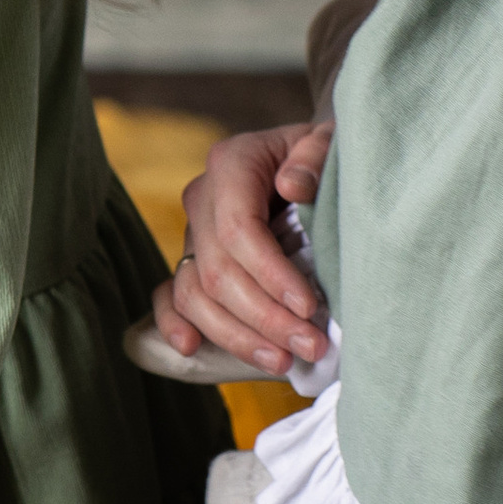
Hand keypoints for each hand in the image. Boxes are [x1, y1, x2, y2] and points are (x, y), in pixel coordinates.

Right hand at [147, 121, 334, 374]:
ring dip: (236, 334)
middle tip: (313, 345)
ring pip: (195, 293)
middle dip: (265, 317)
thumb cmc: (325, 155)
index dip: (271, 274)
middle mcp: (202, 198)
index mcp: (232, 164)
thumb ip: (316, 156)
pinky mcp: (191, 260)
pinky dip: (174, 322)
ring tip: (283, 361)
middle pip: (219, 271)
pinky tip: (191, 348)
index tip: (309, 307)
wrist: (309, 159)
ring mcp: (193, 232)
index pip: (239, 230)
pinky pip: (170, 295)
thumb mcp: (332, 143)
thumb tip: (293, 186)